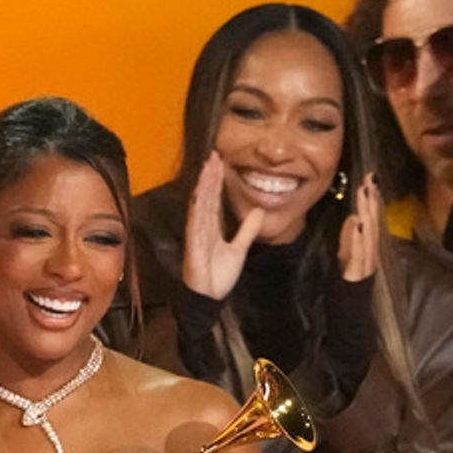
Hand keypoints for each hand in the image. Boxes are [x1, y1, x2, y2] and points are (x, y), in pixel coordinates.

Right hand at [184, 151, 266, 300]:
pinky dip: (197, 207)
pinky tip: (199, 192)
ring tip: (208, 166)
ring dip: (204, 185)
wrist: (210, 298)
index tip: (220, 161)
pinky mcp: (193, 244)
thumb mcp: (239, 249)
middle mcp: (202, 227)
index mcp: (211, 227)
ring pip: (200, 204)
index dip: (217, 181)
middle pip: (206, 196)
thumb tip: (259, 211)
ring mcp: (196, 234)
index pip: (214, 199)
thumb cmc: (219, 276)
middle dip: (210, 176)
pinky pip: (195, 223)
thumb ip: (247, 230)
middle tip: (214, 154)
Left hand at [337, 172, 381, 283]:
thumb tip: (353, 219)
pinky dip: (359, 237)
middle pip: (372, 224)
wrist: (351, 317)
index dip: (371, 200)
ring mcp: (365, 264)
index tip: (369, 179)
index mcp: (366, 250)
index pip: (370, 221)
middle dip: (371, 200)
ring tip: (366, 192)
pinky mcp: (357, 274)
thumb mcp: (347, 259)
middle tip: (370, 178)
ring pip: (368, 235)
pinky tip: (358, 223)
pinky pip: (358, 254)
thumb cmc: (348, 289)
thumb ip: (350, 240)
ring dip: (368, 212)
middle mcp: (370, 255)